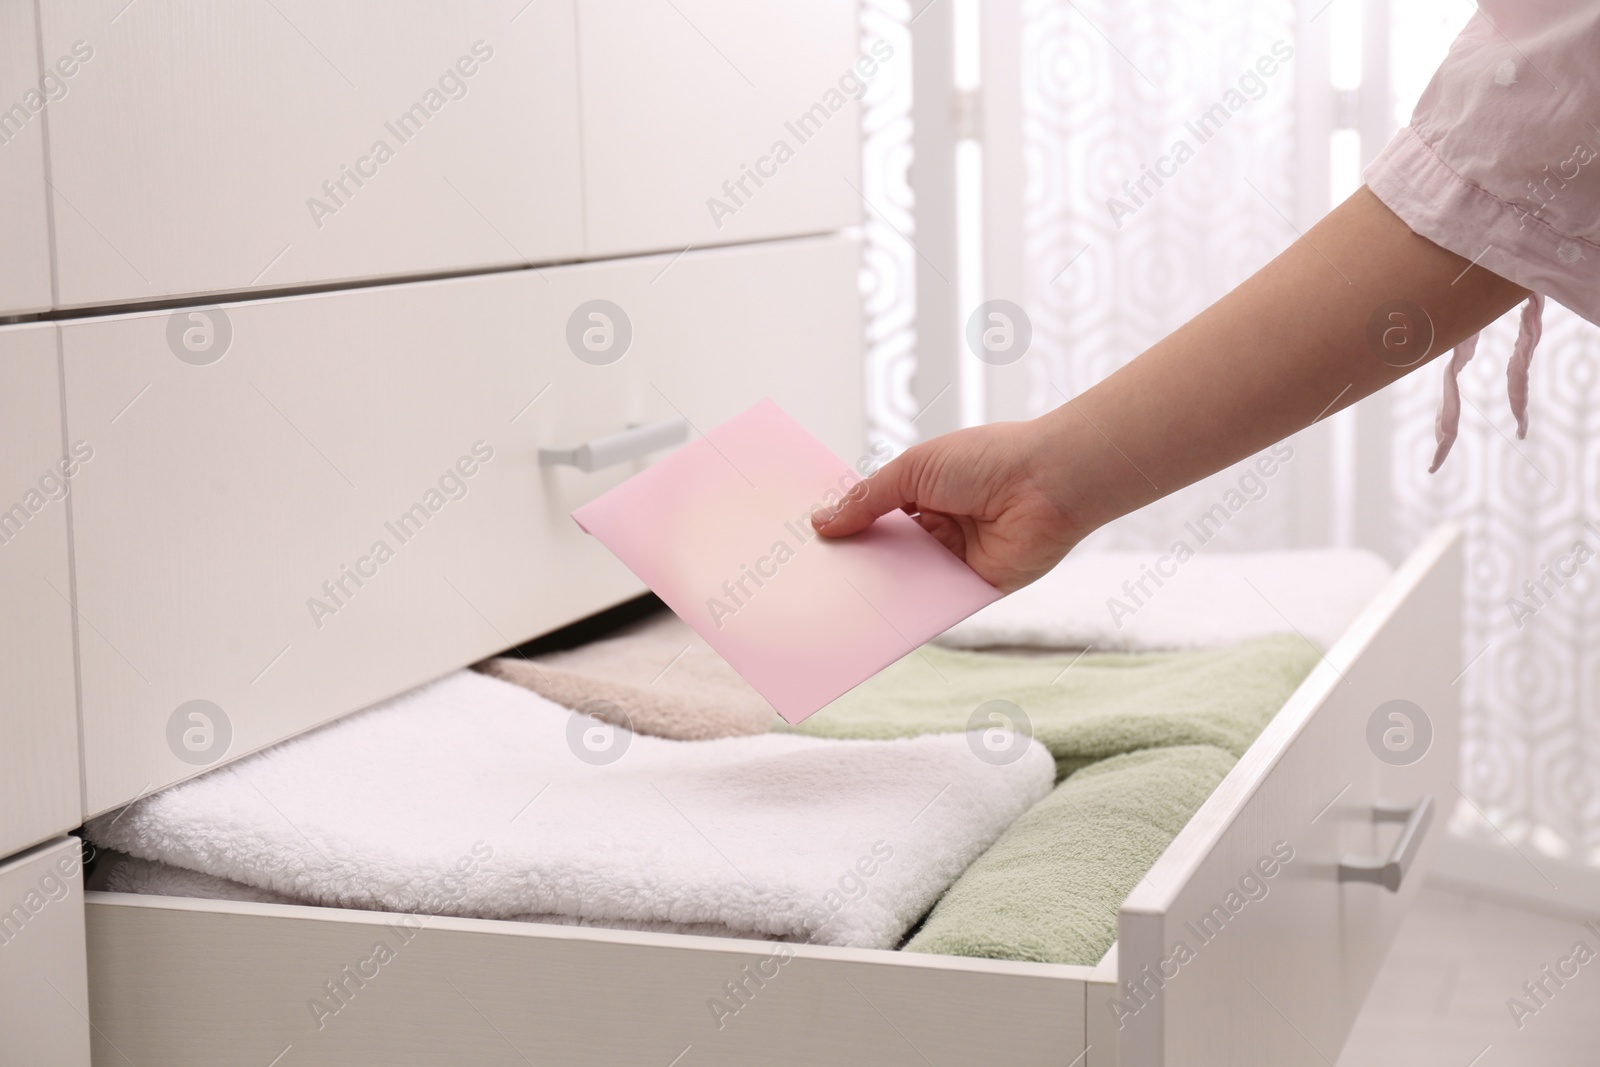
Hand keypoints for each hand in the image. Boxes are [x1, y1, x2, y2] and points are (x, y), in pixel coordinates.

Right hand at [811, 420, 1083, 592]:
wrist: (1046, 482)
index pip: (873, 515)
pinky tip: (871, 621)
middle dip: (852, 562)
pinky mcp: (972, 589)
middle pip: (884, 552)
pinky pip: (932, 604)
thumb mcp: (913, 469)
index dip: (844, 527)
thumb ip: (868, 499)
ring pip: (903, 581)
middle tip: (806, 578)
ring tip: (826, 603)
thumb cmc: (987, 459)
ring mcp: (953, 559)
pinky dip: (906, 612)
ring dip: (873, 590)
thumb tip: (823, 522)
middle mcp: (936, 527)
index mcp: (922, 492)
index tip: (806, 543)